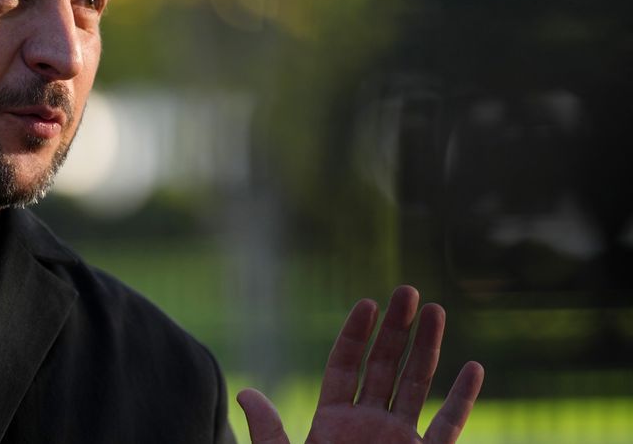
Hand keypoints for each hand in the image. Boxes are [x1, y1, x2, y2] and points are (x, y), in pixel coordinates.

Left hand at [236, 286, 483, 443]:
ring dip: (429, 349)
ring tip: (437, 309)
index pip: (345, 366)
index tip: (368, 303)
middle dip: (396, 329)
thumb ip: (269, 432)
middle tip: (408, 290)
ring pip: (417, 386)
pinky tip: (472, 368)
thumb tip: (245, 393)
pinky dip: (462, 399)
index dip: (356, 334)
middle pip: (384, 366)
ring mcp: (399, 443)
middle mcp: (368, 427)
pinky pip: (448, 427)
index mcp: (332, 423)